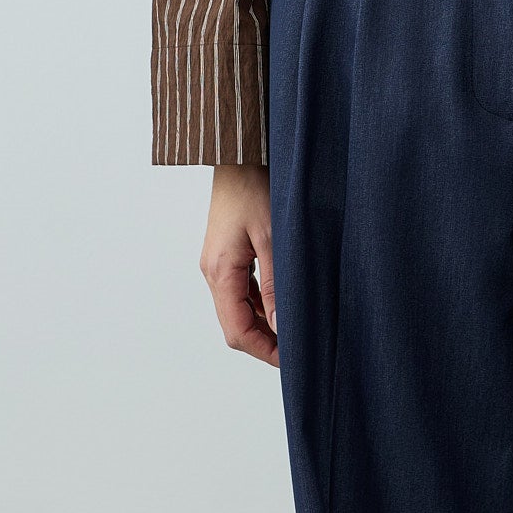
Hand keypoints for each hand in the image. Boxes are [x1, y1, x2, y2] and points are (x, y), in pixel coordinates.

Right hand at [200, 163, 278, 366]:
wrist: (239, 152)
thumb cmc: (255, 186)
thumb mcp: (272, 236)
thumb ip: (276, 284)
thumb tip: (283, 327)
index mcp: (220, 271)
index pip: (237, 331)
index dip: (265, 350)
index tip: (293, 360)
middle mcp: (213, 271)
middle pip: (235, 324)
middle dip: (265, 341)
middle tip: (299, 348)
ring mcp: (218, 263)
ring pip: (237, 308)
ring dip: (263, 323)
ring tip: (295, 328)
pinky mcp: (226, 253)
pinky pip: (240, 289)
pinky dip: (259, 303)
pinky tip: (282, 301)